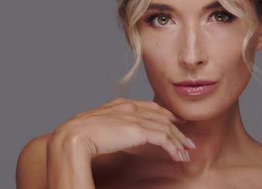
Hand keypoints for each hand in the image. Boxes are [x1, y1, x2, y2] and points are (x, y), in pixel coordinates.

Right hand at [48, 98, 195, 161]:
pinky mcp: (140, 130)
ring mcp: (136, 117)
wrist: (74, 136)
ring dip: (178, 142)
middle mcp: (131, 107)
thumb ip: (109, 126)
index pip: (150, 106)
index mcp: (120, 104)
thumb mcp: (96, 125)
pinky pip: (164, 139)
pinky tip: (178, 157)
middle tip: (187, 140)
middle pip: (162, 116)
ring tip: (186, 153)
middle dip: (177, 128)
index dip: (165, 114)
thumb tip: (111, 135)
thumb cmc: (78, 134)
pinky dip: (174, 148)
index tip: (175, 121)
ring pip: (166, 128)